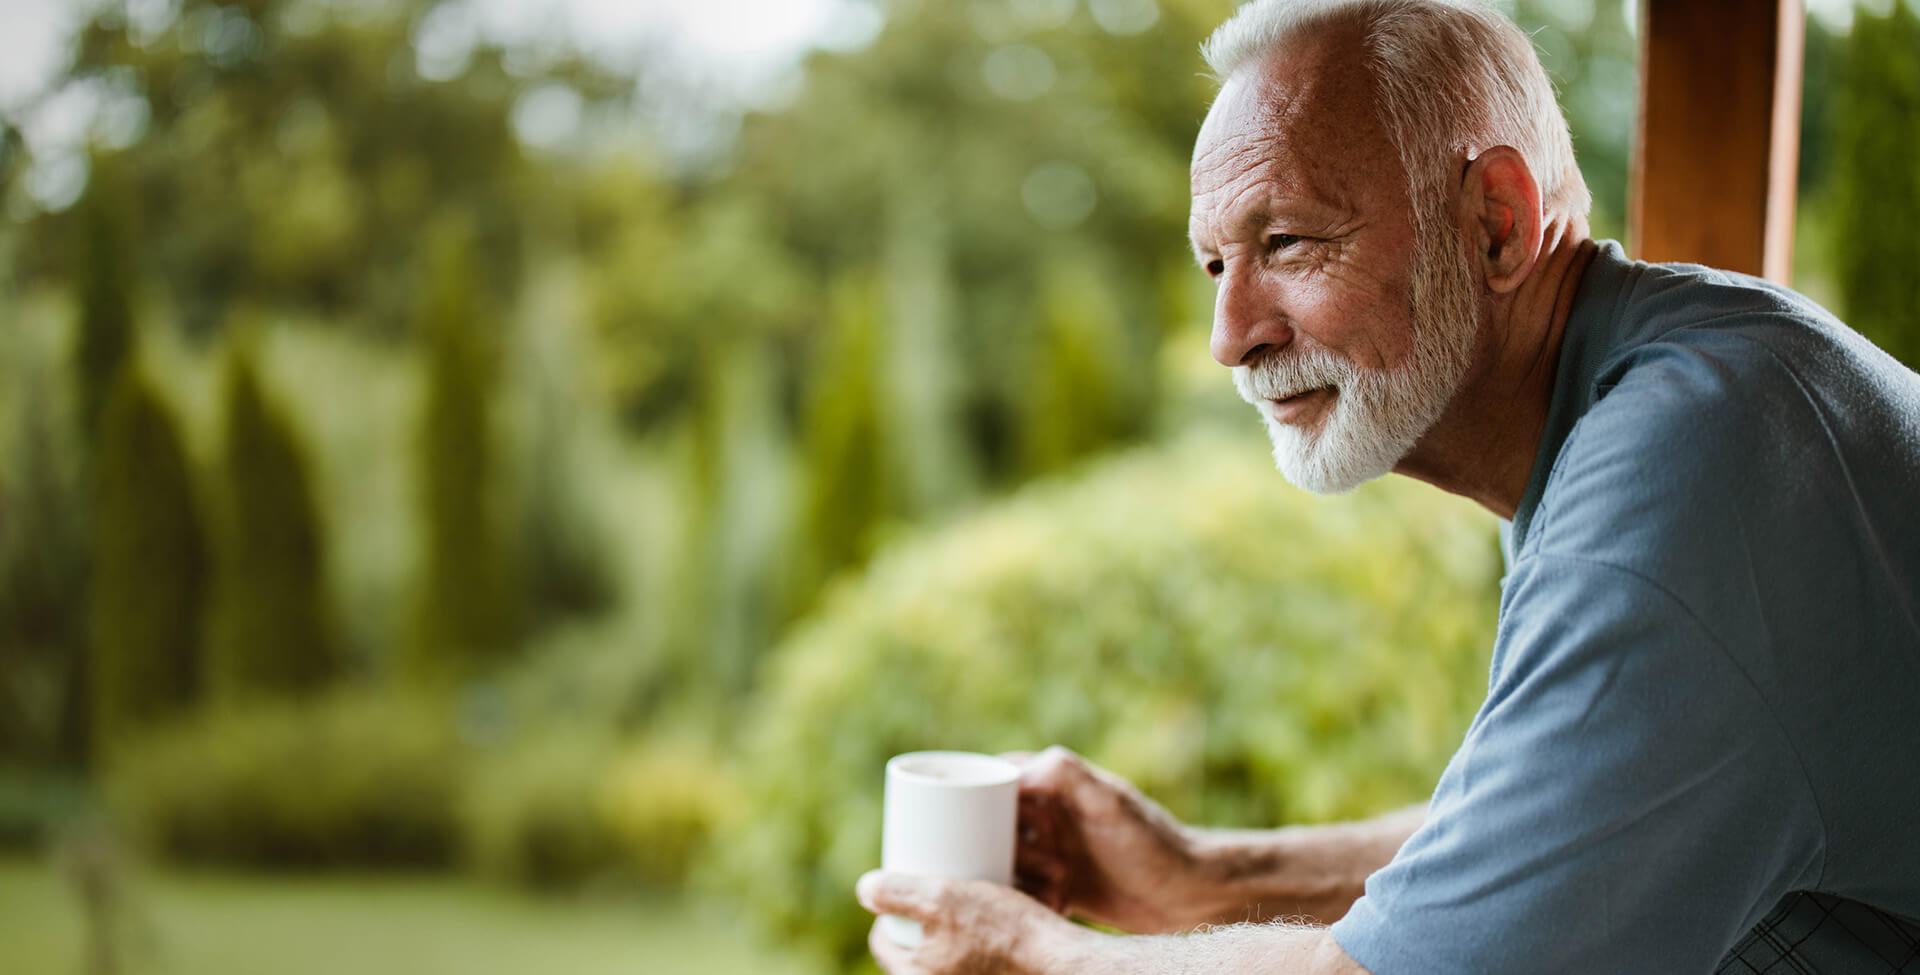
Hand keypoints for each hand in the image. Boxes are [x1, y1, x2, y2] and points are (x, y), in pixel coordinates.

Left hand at [856, 870, 1095, 974]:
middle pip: (912, 948)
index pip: (883, 941)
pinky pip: (970, 963)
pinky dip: (972, 943)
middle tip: (937, 885)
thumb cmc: (1005, 932)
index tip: (906, 883)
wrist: (1061, 962)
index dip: (889, 907)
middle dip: (920, 916)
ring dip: (948, 928)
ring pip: (943, 954)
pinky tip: (986, 922)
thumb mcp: (942, 899)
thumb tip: (864, 889)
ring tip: (962, 896)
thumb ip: (897, 894)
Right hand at [1005, 746, 1204, 933]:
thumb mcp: (1109, 803)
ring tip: (1057, 887)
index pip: (994, 779)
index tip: (1005, 827)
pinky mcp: (1054, 883)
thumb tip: (1009, 770)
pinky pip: (1020, 890)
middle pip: (991, 825)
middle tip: (1050, 865)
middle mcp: (1047, 812)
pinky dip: (1029, 899)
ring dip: (1019, 878)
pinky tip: (1058, 905)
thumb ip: (1063, 774)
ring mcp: (1049, 848)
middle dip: (1010, 849)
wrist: (1188, 894)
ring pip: (1003, 860)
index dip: (986, 803)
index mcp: (1054, 782)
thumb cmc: (1153, 844)